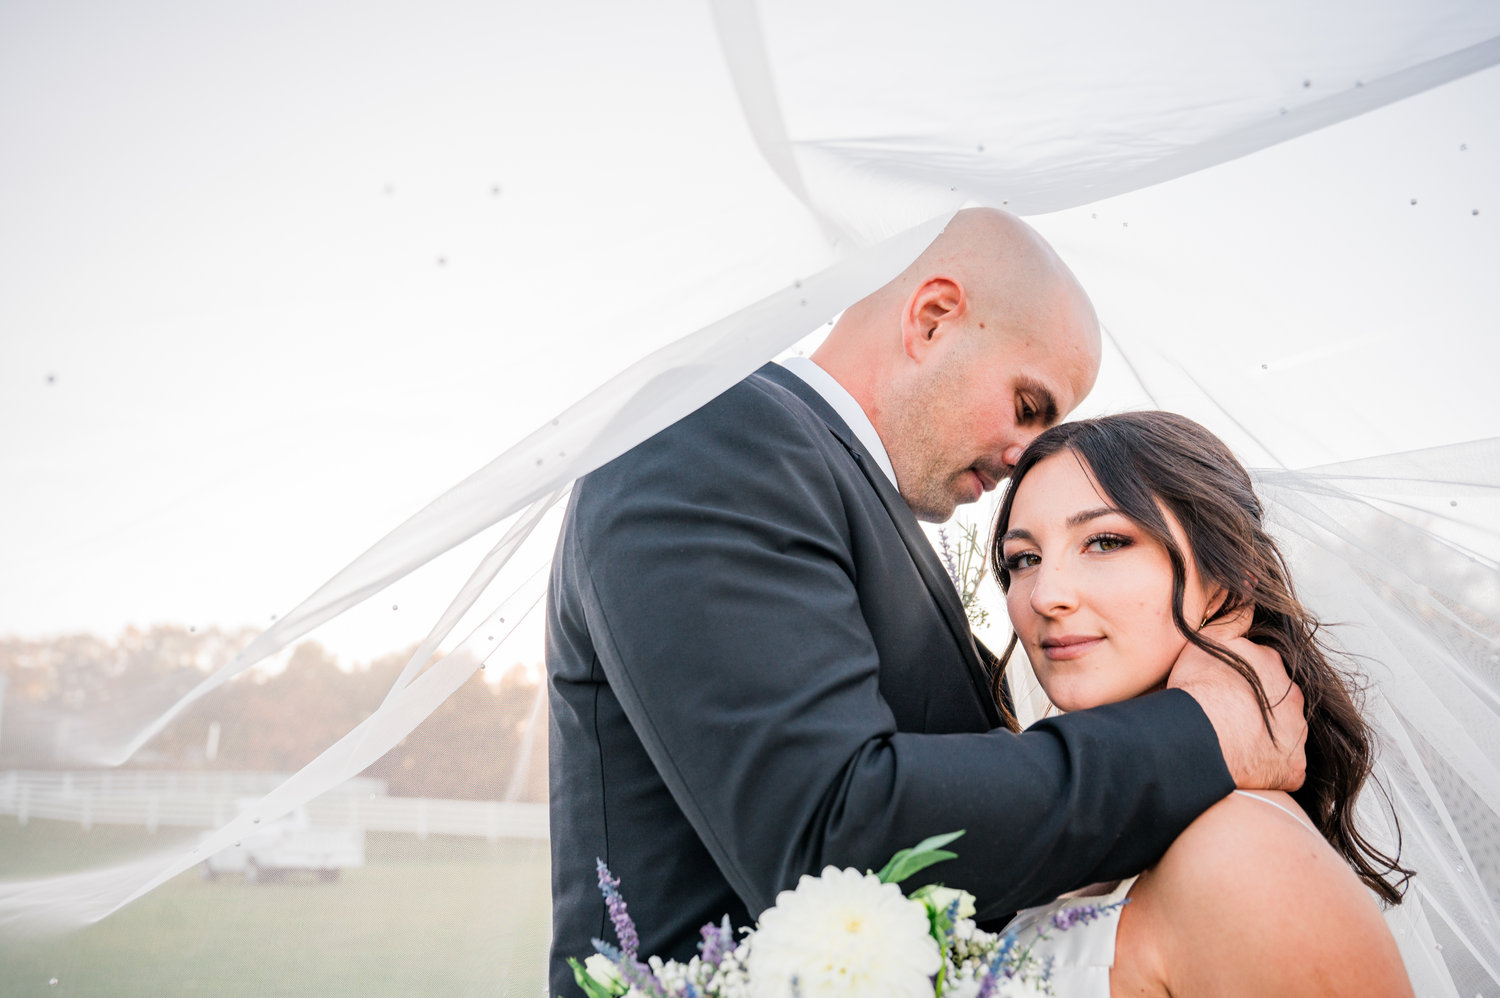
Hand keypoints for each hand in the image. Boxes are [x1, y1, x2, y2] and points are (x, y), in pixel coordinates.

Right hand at [1167, 631, 1306, 791]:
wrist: (1204, 735)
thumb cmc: (1202, 687)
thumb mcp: (1212, 638)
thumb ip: (1235, 616)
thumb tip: (1253, 593)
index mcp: (1274, 666)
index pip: (1264, 668)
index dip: (1244, 677)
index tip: (1224, 687)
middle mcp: (1294, 699)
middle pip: (1279, 701)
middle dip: (1261, 707)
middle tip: (1230, 716)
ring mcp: (1296, 735)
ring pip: (1284, 733)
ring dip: (1267, 736)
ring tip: (1235, 743)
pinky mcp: (1293, 768)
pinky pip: (1285, 767)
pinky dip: (1270, 766)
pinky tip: (1247, 765)